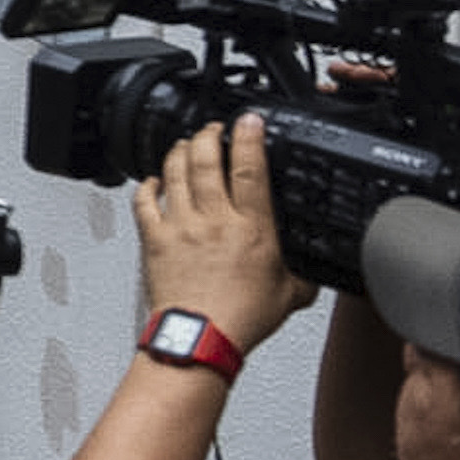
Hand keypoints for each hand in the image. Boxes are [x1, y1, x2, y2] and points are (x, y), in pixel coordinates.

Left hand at [133, 113, 313, 357]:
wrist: (200, 338)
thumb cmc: (240, 319)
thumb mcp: (291, 293)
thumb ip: (303, 272)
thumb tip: (316, 264)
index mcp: (251, 228)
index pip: (250, 169)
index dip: (249, 138)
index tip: (249, 120)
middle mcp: (213, 220)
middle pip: (204, 160)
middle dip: (207, 135)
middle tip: (212, 127)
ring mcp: (180, 227)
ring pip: (174, 173)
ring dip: (178, 152)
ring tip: (185, 144)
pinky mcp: (153, 240)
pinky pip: (143, 202)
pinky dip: (146, 185)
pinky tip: (152, 180)